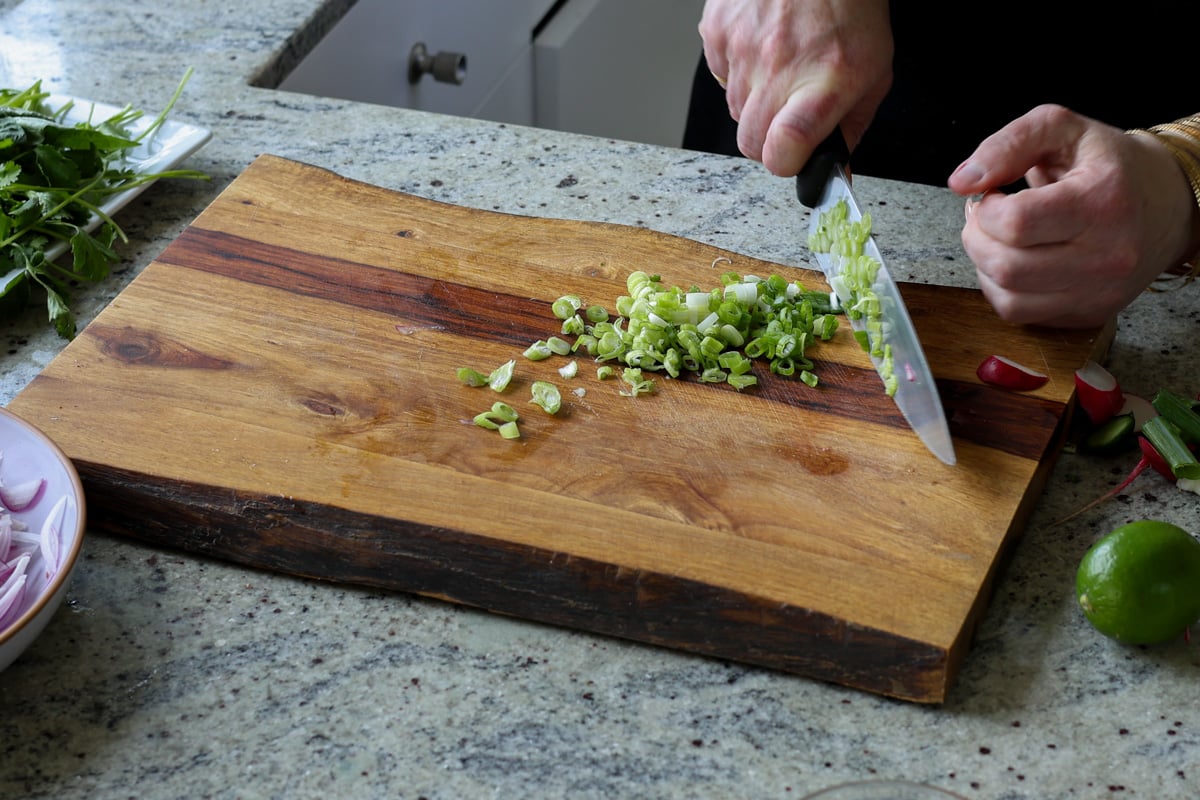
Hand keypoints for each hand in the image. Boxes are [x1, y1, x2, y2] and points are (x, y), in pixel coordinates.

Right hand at [698, 0, 892, 176]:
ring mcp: (742, 48)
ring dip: (756, 104)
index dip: (785, 162)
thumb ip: (852, 125)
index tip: (794, 155)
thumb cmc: (851, 8)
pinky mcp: (717, 32)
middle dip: (768, 142)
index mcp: (825, 80)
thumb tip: (836, 168)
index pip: (783, 148)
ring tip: (782, 71)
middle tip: (789, 115)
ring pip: (734, 112)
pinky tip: (763, 49)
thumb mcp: (873, 71)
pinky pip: (721, 77)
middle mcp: (779, 66)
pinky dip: (739, 72)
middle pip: (750, 143)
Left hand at [949, 104, 1199, 327]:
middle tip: (986, 218)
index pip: (1015, 223)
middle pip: (1006, 266)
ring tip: (999, 239)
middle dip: (977, 238)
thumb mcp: (1062, 129)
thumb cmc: (1110, 164)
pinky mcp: (1089, 313)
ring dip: (984, 266)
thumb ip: (1008, 145)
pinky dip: (1001, 289)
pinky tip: (1014, 261)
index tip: (992, 196)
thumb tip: (962, 181)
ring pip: (1007, 298)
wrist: (1165, 204)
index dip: (985, 209)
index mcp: (1102, 201)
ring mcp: (1099, 291)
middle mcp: (1107, 255)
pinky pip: (1019, 314)